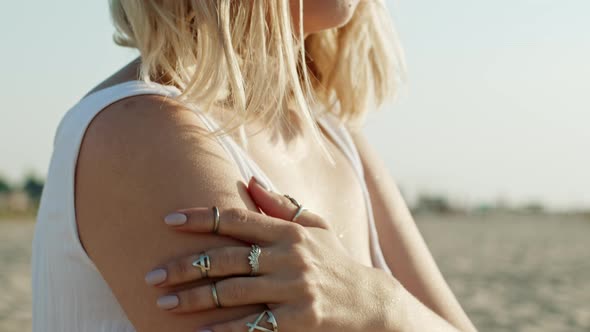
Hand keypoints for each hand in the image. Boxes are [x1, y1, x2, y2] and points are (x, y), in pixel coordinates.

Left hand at [145, 177, 400, 331]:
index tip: (168, 220)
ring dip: (195, 298)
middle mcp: (289, 257)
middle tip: (152, 274)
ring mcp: (294, 289)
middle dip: (185, 265)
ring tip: (164, 303)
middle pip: (227, 258)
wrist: (370, 301)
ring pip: (234, 292)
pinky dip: (225, 331)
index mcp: (288, 232)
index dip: (201, 217)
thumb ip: (281, 206)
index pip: (237, 218)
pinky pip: (254, 326)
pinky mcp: (299, 320)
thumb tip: (249, 181)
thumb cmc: (336, 261)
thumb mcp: (315, 228)